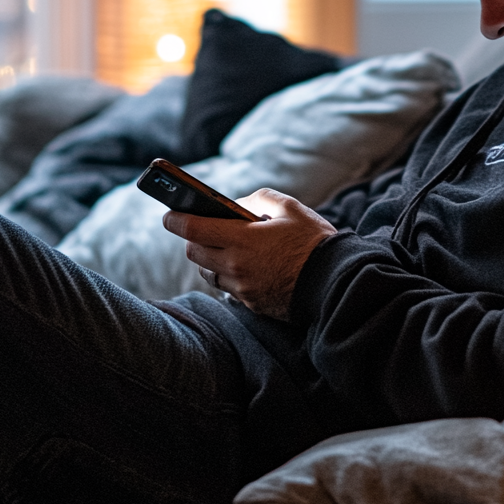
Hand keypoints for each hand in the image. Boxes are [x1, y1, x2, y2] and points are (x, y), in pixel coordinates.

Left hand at [162, 189, 335, 319]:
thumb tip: (236, 205)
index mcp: (242, 239)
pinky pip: (228, 288)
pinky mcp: (251, 304)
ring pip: (207, 273)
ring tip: (226, 248)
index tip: (169, 214)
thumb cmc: (314, 241)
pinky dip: (229, 275)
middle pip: (193, 253)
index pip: (193, 228)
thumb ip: (258, 199)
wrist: (334, 282)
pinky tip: (245, 266)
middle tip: (203, 229)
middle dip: (193, 239)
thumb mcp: (290, 208)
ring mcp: (242, 288)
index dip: (175, 219)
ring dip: (209, 260)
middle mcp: (235, 266)